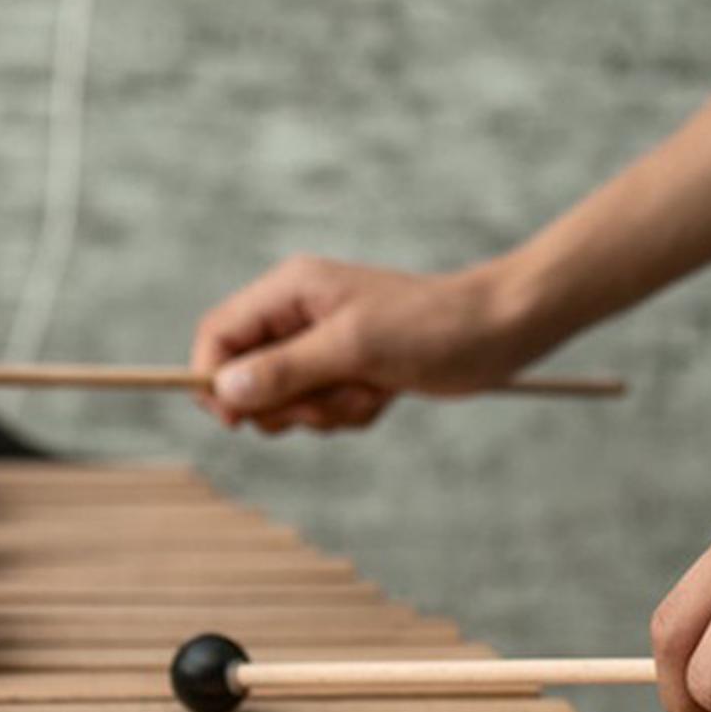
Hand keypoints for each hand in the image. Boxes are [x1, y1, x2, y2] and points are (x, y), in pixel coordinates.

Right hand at [191, 255, 538, 432]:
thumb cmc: (429, 326)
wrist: (496, 331)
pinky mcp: (348, 371)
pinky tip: (384, 393)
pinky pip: (324, 411)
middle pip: (248, 378)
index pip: (218, 335)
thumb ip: (286, 369)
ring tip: (369, 388)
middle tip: (333, 396)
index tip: (234, 421)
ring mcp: (323, 345)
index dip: (214, 380)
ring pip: (287, 402)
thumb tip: (223, 391)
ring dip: (327, 410)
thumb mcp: (353, 348)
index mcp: (289, 291)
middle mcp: (298, 315)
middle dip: (288, 403)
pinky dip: (351, 412)